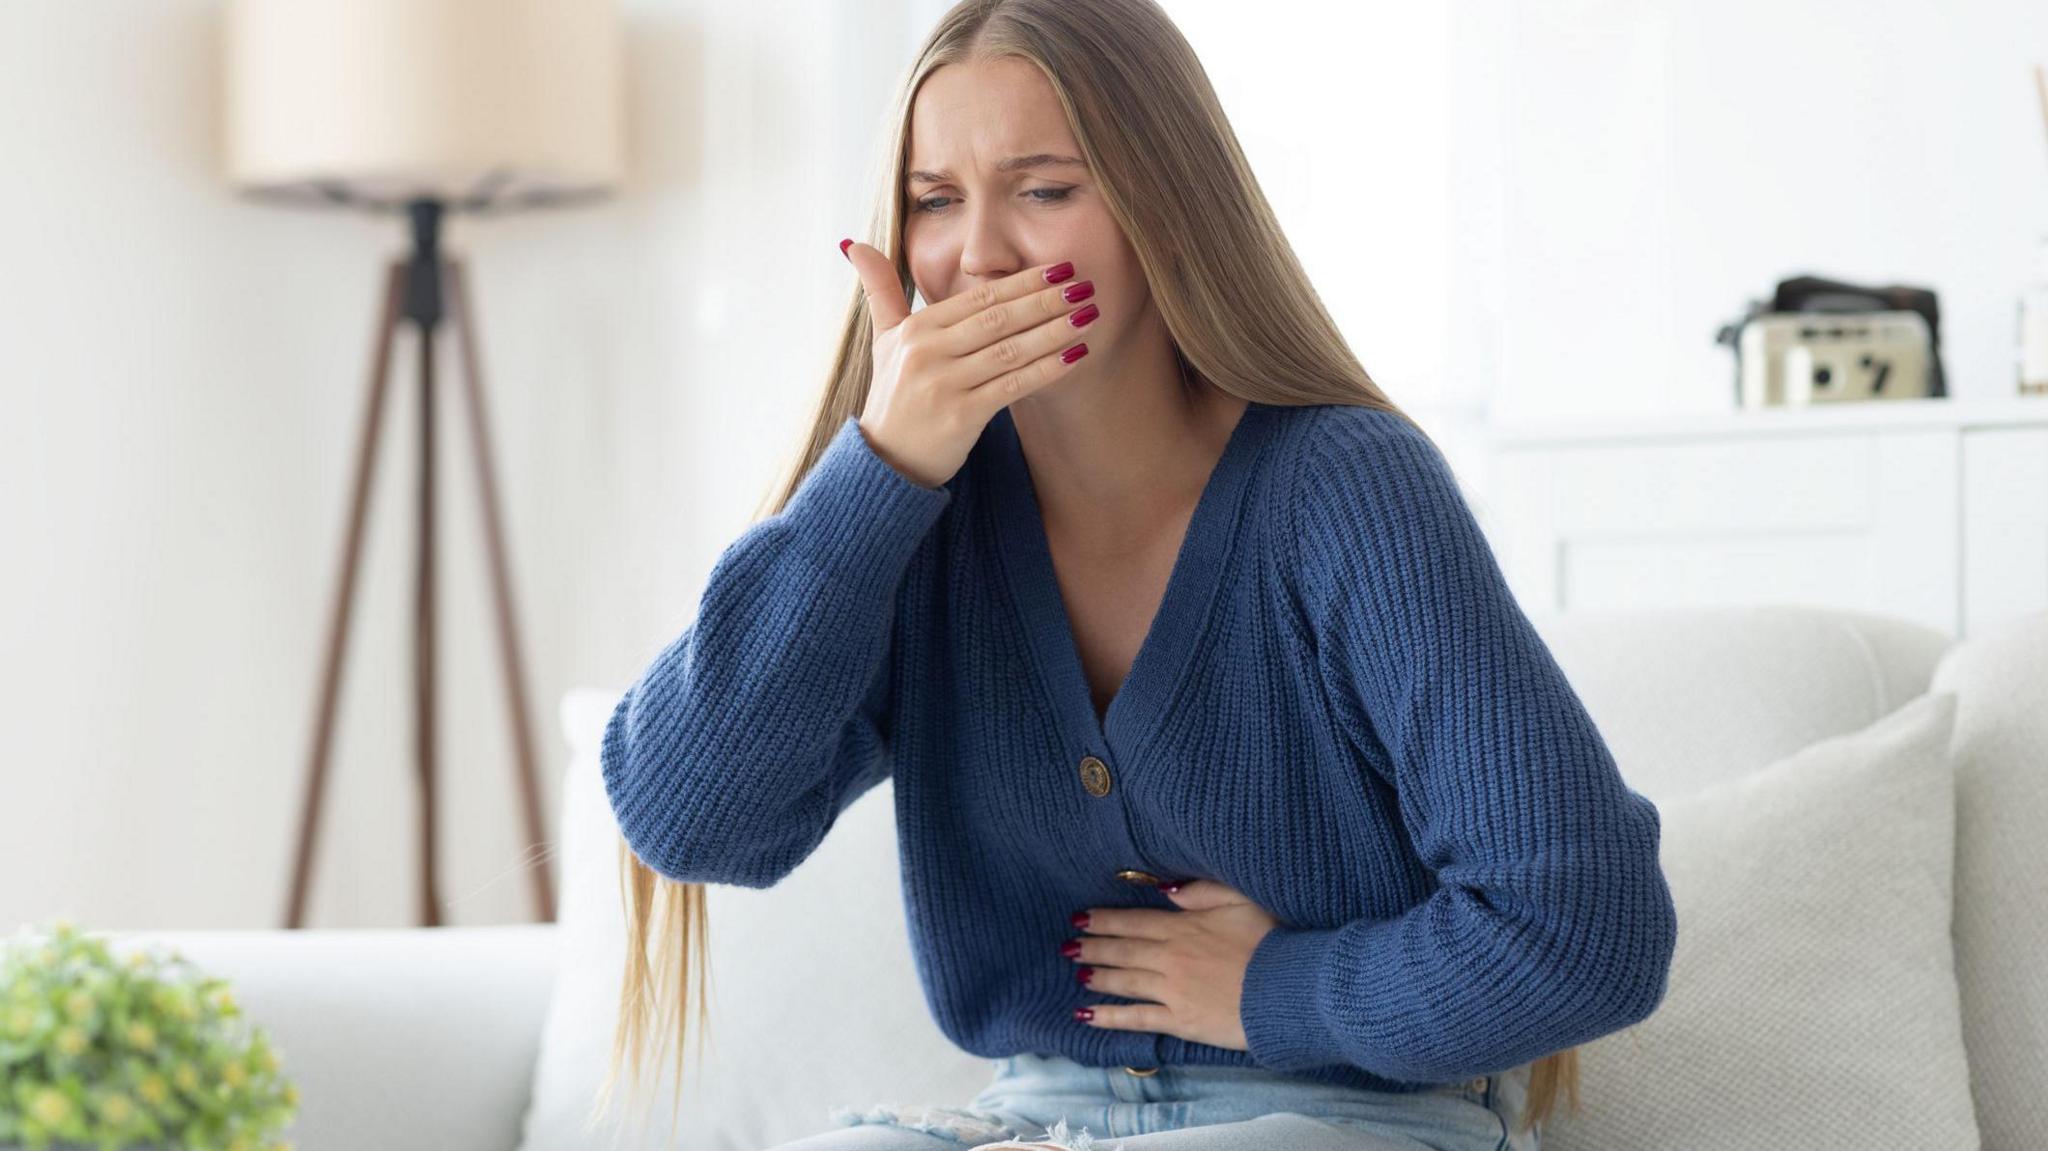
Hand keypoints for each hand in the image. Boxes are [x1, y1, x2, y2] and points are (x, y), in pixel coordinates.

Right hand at [841, 239, 1097, 488]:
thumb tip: (854, 243)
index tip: (1060, 268)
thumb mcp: (882, 340)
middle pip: (998, 318)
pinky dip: (1047, 369)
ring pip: (1010, 350)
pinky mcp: (960, 416)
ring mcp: (944, 384)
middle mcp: (927, 352)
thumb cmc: (893, 396)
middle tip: (1085, 285)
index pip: (979, 297)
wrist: (885, 461)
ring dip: (1054, 331)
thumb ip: (879, 291)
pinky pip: (1013, 386)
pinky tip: (1076, 356)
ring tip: (1090, 315)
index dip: (1022, 281)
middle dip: (1045, 300)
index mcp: (916, 328)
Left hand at [1066, 878, 1280, 1051]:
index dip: (1104, 920)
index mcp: (1183, 927)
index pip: (1133, 921)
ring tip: (1077, 973)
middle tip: (1067, 947)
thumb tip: (1166, 889)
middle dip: (1093, 947)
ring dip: (1098, 977)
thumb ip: (1201, 891)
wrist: (1287, 986)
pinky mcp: (1180, 1020)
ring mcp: (1172, 990)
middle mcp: (1170, 957)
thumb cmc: (1271, 940)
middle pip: (1122, 950)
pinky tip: (1087, 1015)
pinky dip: (1109, 1016)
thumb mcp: (1240, 899)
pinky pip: (1137, 1018)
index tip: (1080, 918)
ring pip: (1124, 981)